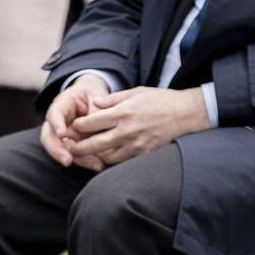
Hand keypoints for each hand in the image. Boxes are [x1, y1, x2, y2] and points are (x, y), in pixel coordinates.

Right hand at [39, 73, 110, 167]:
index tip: (61, 133)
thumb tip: (98, 125)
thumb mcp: (96, 95)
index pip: (54, 113)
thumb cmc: (92, 95)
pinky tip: (98, 164)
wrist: (92, 99)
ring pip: (62, 150)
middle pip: (50, 137)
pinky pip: (75, 155)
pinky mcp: (71, 145)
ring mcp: (63, 136)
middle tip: (67, 161)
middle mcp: (57, 122)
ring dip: (77, 159)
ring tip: (95, 164)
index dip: (56, 123)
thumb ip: (95, 109)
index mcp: (62, 105)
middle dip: (57, 151)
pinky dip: (86, 161)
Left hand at [64, 86, 209, 168]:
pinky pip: (122, 162)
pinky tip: (106, 157)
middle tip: (70, 148)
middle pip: (94, 144)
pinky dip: (112, 160)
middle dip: (78, 147)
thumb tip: (94, 104)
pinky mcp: (144, 154)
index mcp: (122, 112)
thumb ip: (113, 99)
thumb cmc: (160, 100)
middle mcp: (126, 131)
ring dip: (95, 156)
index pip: (91, 123)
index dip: (78, 126)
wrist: (184, 114)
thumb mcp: (135, 92)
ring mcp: (135, 145)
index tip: (73, 127)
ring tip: (87, 154)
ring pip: (106, 157)